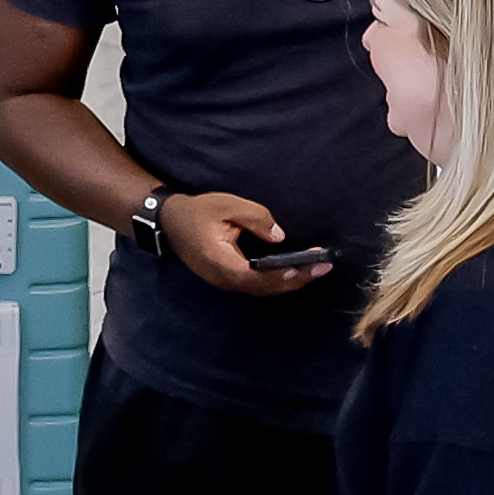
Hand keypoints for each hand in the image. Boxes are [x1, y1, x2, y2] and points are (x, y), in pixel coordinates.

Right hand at [165, 189, 322, 296]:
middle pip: (265, 288)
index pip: (260, 277)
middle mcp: (224, 279)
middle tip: (324, 267)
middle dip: (296, 279)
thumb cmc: (197, 212)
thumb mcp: (226, 205)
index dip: (287, 274)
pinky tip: (292, 270)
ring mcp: (224, 281)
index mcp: (223, 263)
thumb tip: (279, 237)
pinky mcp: (227, 278)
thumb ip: (255, 218)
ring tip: (314, 270)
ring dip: (288, 282)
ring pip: (262, 289)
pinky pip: (255, 284)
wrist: (169, 221)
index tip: (311, 265)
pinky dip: (276, 280)